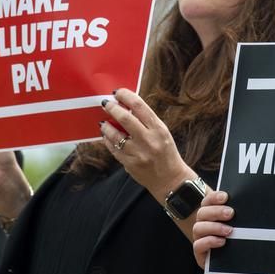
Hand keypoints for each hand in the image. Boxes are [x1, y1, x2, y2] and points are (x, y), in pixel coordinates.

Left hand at [100, 88, 191, 203]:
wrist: (170, 180)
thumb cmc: (167, 153)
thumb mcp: (162, 133)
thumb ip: (146, 121)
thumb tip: (126, 106)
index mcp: (159, 129)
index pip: (140, 106)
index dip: (126, 96)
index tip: (118, 93)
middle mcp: (148, 140)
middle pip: (125, 118)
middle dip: (112, 108)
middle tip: (105, 103)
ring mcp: (137, 153)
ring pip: (115, 134)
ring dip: (106, 125)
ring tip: (104, 122)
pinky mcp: (129, 164)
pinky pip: (113, 148)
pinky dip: (108, 140)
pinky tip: (107, 135)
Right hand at [193, 190, 262, 273]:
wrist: (244, 273)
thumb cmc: (244, 248)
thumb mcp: (246, 232)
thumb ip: (245, 220)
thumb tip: (256, 204)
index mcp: (213, 217)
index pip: (207, 202)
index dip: (213, 197)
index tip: (226, 196)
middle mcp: (205, 226)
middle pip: (202, 213)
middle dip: (215, 211)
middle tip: (230, 213)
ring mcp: (201, 240)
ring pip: (198, 228)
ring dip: (214, 227)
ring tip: (229, 231)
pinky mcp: (201, 255)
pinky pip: (198, 245)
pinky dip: (209, 241)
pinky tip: (222, 242)